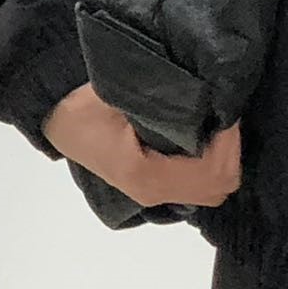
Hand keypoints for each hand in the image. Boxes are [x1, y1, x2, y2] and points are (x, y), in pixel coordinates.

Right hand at [42, 82, 242, 208]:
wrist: (56, 116)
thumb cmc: (84, 104)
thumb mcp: (121, 95)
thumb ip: (165, 100)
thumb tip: (207, 95)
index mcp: (146, 175)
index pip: (211, 170)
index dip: (228, 140)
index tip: (226, 108)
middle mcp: (154, 193)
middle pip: (219, 185)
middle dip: (231, 148)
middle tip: (225, 113)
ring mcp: (154, 194)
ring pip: (213, 188)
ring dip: (223, 156)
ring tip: (216, 122)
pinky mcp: (154, 186)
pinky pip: (198, 184)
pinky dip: (211, 163)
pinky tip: (205, 135)